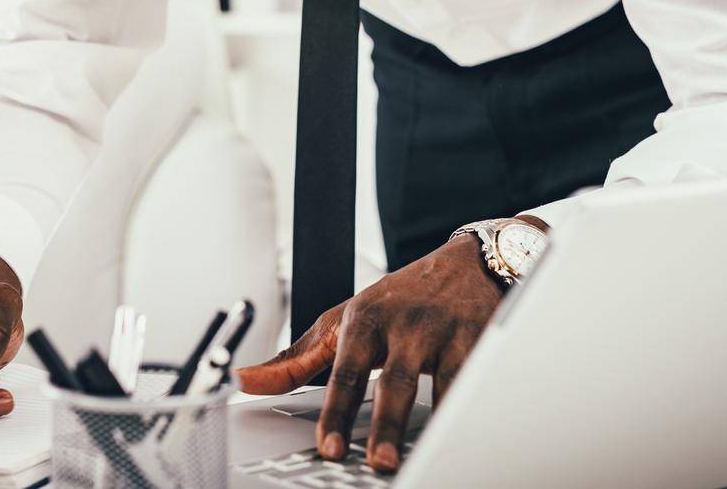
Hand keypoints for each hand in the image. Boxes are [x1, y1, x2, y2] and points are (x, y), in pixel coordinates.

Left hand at [236, 236, 502, 472]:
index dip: (335, 411)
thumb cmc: (399, 298)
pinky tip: (460, 433)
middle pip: (393, 380)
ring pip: (435, 383)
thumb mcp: (345, 319)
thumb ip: (298, 357)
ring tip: (417, 457)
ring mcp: (442, 333)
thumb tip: (249, 380)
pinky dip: (466, 407)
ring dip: (430, 422)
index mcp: (363, 320)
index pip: (344, 371)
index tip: (328, 445)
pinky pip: (472, 379)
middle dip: (384, 423)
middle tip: (376, 462)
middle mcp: (402, 325)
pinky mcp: (478, 341)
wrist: (465, 264)